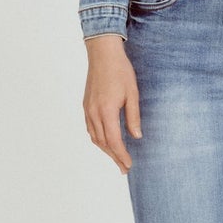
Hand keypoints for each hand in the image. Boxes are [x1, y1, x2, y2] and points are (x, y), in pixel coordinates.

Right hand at [83, 34, 141, 172]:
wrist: (103, 54)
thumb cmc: (120, 71)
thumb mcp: (133, 94)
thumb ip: (133, 117)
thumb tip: (136, 136)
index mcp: (106, 111)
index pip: (113, 140)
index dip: (121, 155)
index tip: (128, 165)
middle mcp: (94, 113)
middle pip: (103, 143)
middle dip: (114, 157)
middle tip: (124, 168)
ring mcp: (88, 109)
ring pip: (94, 137)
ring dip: (105, 150)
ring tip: (116, 158)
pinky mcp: (86, 105)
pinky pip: (90, 128)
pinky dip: (98, 139)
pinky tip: (105, 142)